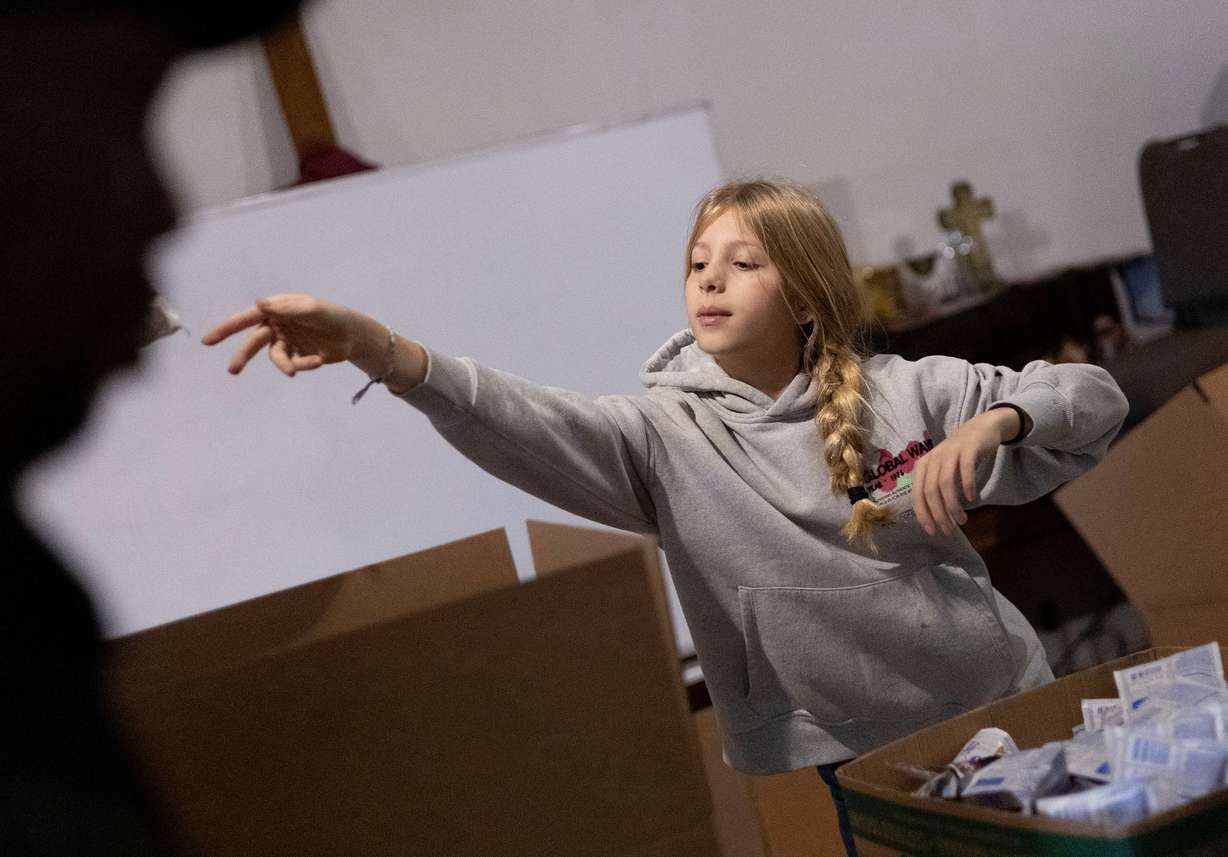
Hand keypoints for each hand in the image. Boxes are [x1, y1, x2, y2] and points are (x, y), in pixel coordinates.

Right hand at [201, 294, 359, 376]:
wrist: (354, 334)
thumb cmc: (332, 315)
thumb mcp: (310, 309)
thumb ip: (285, 308)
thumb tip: (259, 303)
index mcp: (276, 309)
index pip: (247, 318)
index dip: (226, 329)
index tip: (207, 341)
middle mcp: (277, 325)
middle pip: (253, 342)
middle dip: (242, 356)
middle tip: (232, 370)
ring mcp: (287, 342)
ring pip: (275, 357)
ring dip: (283, 365)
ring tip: (291, 371)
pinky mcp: (298, 357)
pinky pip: (294, 364)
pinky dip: (304, 365)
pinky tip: (318, 360)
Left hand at [910, 408, 1020, 536]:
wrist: (980, 429)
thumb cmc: (958, 456)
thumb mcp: (943, 471)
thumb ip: (937, 489)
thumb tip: (935, 519)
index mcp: (922, 466)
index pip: (917, 494)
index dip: (923, 514)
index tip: (932, 531)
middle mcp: (933, 458)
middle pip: (931, 491)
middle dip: (939, 514)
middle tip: (949, 529)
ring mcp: (950, 452)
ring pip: (946, 483)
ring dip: (953, 505)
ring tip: (962, 520)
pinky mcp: (967, 449)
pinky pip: (965, 470)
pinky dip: (967, 486)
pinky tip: (971, 499)